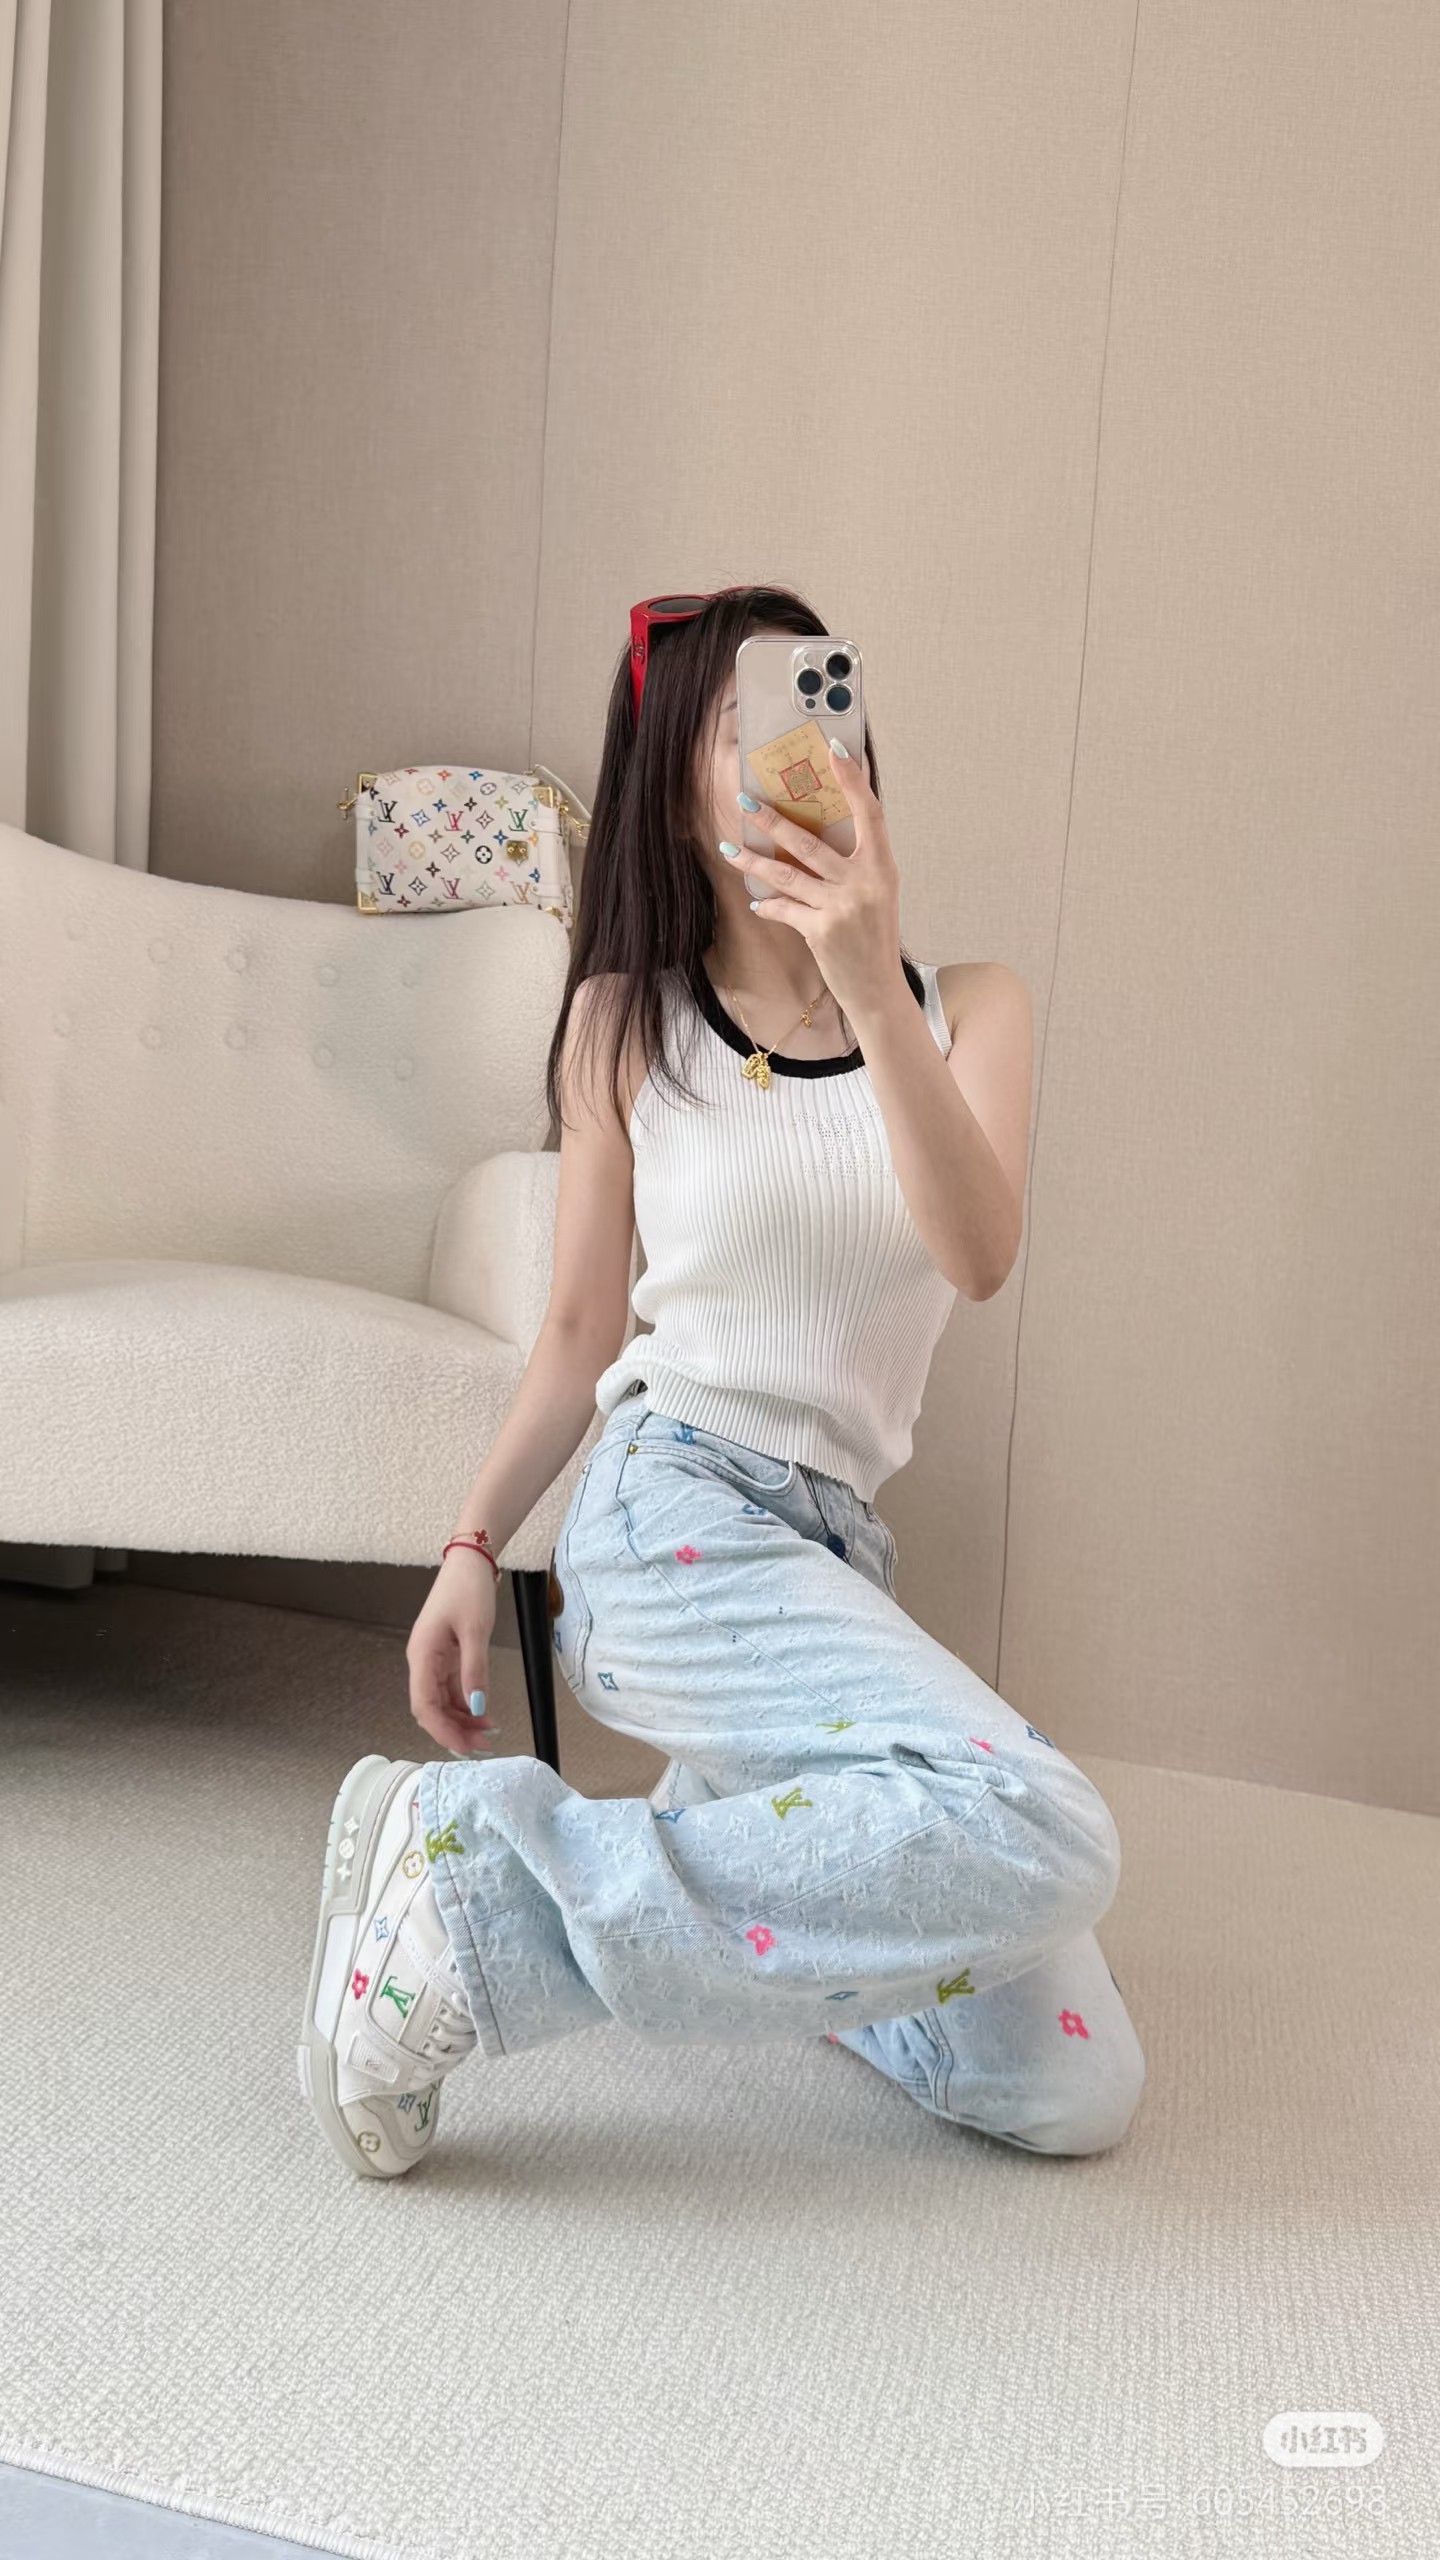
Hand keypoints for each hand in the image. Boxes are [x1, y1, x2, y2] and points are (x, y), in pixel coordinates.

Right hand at [406, 1554, 501, 1757]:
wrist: (470, 1561)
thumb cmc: (468, 1589)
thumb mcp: (476, 1630)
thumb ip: (475, 1671)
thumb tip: (477, 1707)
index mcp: (422, 1655)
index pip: (424, 1706)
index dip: (443, 1731)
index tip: (465, 1748)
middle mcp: (423, 1661)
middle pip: (431, 1709)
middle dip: (455, 1730)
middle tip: (484, 1745)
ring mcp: (434, 1659)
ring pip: (442, 1702)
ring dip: (462, 1720)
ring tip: (489, 1733)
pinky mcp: (446, 1656)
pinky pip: (451, 1689)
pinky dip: (466, 1704)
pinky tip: (484, 1713)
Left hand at [724, 739, 903, 1022]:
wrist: (877, 989)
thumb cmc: (874, 937)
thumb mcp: (878, 894)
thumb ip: (857, 864)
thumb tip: (826, 833)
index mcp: (882, 867)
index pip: (869, 812)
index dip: (853, 780)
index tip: (837, 750)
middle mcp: (863, 882)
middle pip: (810, 842)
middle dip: (772, 820)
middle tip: (745, 801)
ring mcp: (840, 906)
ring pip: (787, 874)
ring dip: (754, 861)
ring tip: (729, 849)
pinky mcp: (820, 930)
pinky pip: (784, 908)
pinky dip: (768, 905)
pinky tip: (757, 902)